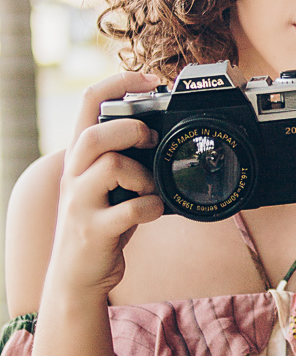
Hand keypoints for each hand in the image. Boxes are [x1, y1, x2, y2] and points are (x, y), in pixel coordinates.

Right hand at [48, 72, 164, 296]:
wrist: (76, 276)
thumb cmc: (100, 225)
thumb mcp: (106, 186)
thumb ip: (123, 159)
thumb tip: (161, 134)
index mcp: (80, 157)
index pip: (88, 103)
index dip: (119, 82)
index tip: (151, 79)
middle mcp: (74, 175)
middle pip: (94, 134)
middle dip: (129, 129)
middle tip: (151, 141)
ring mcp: (81, 203)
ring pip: (109, 166)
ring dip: (141, 173)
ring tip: (149, 187)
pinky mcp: (94, 231)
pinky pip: (128, 210)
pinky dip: (150, 207)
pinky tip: (153, 211)